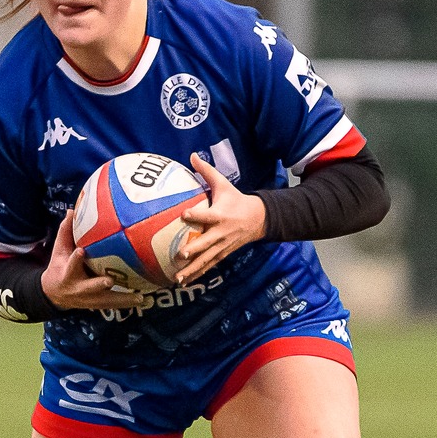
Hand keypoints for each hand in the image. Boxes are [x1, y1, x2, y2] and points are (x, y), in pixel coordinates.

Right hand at [42, 208, 153, 310]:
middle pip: (89, 287)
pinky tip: (143, 299)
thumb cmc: (59, 266)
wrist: (54, 293)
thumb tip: (72, 210)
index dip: (75, 259)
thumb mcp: (59, 250)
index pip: (70, 265)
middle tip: (110, 280)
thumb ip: (66, 231)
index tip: (80, 251)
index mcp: (67, 274)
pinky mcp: (97, 304)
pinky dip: (127, 302)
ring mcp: (88, 298)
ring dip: (122, 299)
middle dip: (99, 284)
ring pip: (106, 300)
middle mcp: (78, 288)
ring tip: (140, 297)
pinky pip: (113, 304)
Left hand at [173, 154, 264, 284]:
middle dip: (194, 249)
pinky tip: (184, 282)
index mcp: (220, 214)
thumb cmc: (235, 200)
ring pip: (206, 259)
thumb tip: (191, 155)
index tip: (183, 215)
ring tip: (178, 277)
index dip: (196, 215)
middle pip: (207, 242)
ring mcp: (222, 246)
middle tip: (181, 254)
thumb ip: (206, 171)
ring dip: (192, 269)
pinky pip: (208, 266)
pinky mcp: (222, 254)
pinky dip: (197, 274)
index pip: (207, 215)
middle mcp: (221, 232)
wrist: (258, 219)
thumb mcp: (223, 184)